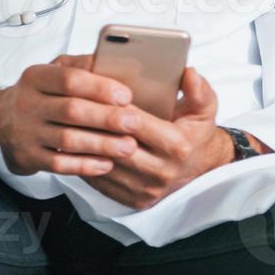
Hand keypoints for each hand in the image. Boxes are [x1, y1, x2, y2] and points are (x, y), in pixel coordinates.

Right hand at [0, 54, 143, 177]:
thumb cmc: (37, 92)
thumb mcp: (53, 70)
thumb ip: (82, 66)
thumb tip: (116, 61)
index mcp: (36, 77)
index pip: (69, 79)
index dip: (100, 88)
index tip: (125, 96)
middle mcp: (27, 103)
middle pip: (71, 111)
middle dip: (106, 118)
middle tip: (134, 123)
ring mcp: (25, 132)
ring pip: (67, 140)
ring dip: (101, 145)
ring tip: (128, 147)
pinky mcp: (27, 157)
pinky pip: (59, 165)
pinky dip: (85, 166)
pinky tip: (106, 164)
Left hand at [82, 64, 229, 210]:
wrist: (201, 169)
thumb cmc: (196, 133)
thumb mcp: (204, 109)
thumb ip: (198, 90)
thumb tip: (189, 73)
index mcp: (176, 146)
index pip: (136, 123)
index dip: (114, 107)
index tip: (96, 92)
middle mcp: (161, 171)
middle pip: (116, 146)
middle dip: (94, 126)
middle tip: (73, 106)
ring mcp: (146, 189)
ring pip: (105, 166)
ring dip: (86, 146)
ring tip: (69, 125)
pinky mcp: (134, 201)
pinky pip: (102, 183)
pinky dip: (86, 164)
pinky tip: (77, 147)